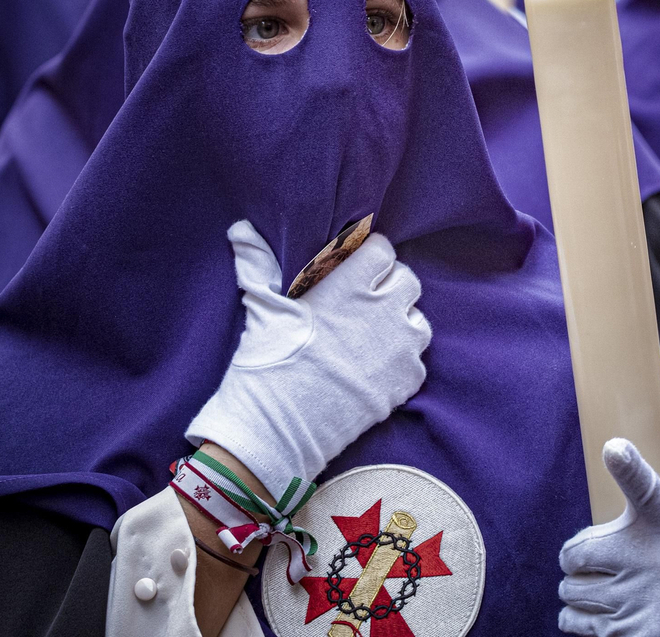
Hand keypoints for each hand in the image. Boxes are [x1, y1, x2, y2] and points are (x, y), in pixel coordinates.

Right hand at [186, 220, 431, 498]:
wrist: (276, 430)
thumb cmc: (266, 363)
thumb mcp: (261, 308)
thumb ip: (257, 264)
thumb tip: (240, 230)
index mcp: (348, 288)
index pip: (381, 251)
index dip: (369, 256)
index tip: (356, 265)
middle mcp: (381, 313)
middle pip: (408, 281)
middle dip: (390, 285)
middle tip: (366, 299)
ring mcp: (397, 350)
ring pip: (419, 321)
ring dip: (401, 322)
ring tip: (374, 334)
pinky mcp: (404, 384)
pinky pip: (418, 361)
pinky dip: (403, 361)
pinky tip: (377, 366)